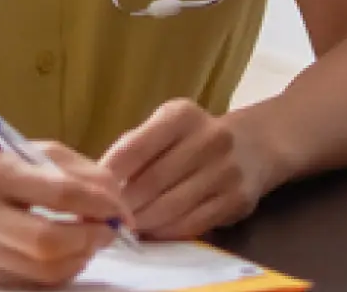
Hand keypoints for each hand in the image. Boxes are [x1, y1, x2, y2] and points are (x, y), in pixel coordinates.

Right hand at [0, 139, 133, 288]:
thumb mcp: (19, 149)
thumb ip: (72, 167)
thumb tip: (116, 194)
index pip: (62, 193)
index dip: (102, 203)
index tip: (120, 207)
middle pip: (52, 242)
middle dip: (92, 238)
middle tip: (107, 229)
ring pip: (47, 271)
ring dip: (80, 257)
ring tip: (86, 238)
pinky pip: (33, 283)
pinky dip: (58, 270)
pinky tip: (60, 252)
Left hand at [99, 99, 274, 239]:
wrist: (254, 147)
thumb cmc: (193, 138)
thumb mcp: (166, 127)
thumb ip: (135, 147)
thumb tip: (99, 183)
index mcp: (182, 115)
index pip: (135, 147)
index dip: (109, 175)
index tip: (91, 191)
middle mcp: (209, 139)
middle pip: (151, 182)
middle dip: (123, 204)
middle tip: (104, 217)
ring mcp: (226, 172)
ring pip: (171, 207)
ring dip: (142, 222)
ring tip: (124, 227)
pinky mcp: (237, 201)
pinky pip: (192, 223)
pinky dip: (166, 232)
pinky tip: (152, 232)